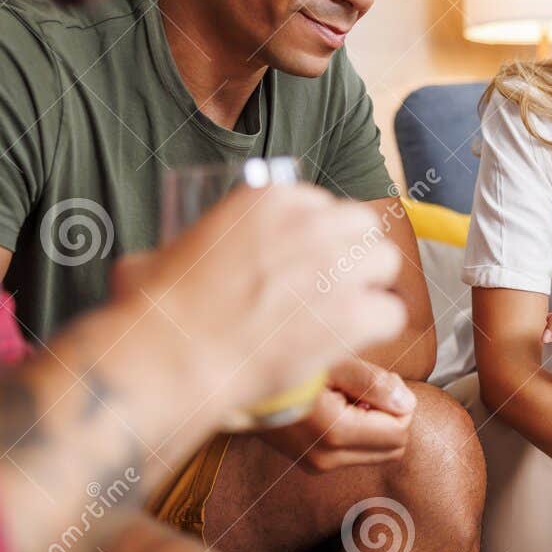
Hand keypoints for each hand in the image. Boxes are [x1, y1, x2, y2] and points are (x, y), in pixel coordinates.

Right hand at [125, 183, 407, 422]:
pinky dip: (377, 331)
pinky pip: (392, 313)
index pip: (322, 206)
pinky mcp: (354, 313)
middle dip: (354, 256)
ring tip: (346, 317)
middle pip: (363, 227)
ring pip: (386, 264)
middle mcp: (312, 222)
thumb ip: (180, 246)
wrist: (176, 354)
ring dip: (370, 289)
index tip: (306, 266)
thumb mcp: (164, 252)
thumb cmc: (159, 311)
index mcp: (271, 197)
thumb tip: (163, 259)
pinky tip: (352, 342)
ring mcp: (337, 266)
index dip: (320, 239)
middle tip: (335, 290)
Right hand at [258, 358, 415, 471]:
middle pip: (393, 447)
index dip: (397, 402)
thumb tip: (406, 403)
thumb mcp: (331, 361)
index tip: (374, 380)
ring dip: (372, 422)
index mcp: (335, 433)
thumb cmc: (282, 361)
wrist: (233, 381)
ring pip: (377, 451)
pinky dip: (355, 429)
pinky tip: (331, 406)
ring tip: (342, 395)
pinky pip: (354, 451)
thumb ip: (373, 382)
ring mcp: (317, 464)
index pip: (400, 431)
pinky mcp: (311, 463)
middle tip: (361, 387)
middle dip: (388, 415)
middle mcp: (327, 458)